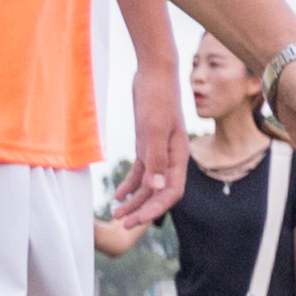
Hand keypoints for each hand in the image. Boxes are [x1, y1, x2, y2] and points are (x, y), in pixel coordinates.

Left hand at [103, 51, 190, 238]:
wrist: (154, 72)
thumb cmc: (157, 97)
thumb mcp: (153, 128)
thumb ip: (156, 159)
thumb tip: (158, 189)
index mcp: (178, 157)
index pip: (171, 192)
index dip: (154, 209)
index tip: (135, 221)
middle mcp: (171, 158)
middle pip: (159, 192)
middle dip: (143, 210)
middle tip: (123, 224)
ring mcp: (159, 151)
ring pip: (149, 184)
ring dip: (134, 200)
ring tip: (117, 212)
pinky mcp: (147, 143)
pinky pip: (142, 171)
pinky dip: (131, 184)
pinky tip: (119, 193)